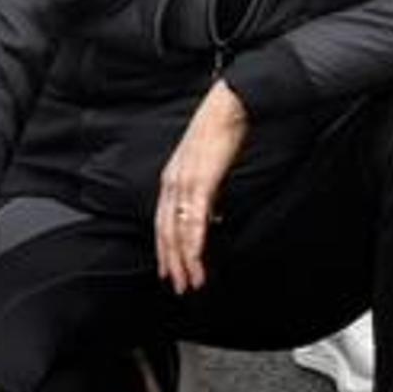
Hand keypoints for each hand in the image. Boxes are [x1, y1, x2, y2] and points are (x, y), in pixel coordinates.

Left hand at [154, 81, 249, 295]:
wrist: (229, 105)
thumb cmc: (220, 130)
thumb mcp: (207, 165)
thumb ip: (205, 191)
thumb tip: (212, 215)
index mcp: (172, 179)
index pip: (162, 223)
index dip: (165, 250)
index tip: (170, 271)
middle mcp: (172, 183)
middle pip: (166, 232)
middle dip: (172, 262)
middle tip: (179, 286)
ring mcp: (184, 182)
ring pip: (178, 230)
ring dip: (184, 260)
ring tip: (192, 281)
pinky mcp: (200, 181)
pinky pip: (194, 219)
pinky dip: (194, 242)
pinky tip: (198, 258)